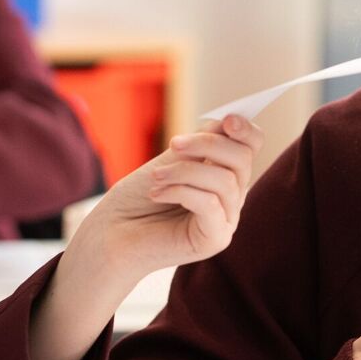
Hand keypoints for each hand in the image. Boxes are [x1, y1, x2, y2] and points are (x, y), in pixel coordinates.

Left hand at [27, 117, 262, 359]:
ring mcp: (226, 221)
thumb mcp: (169, 162)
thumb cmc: (136, 199)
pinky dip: (181, 191)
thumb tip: (226, 122)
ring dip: (185, 171)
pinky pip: (210, 204)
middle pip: (242, 159)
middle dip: (207, 144)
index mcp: (222, 174)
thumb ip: (199, 146)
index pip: (250, 146)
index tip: (224, 119)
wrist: (110, 236)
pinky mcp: (214, 240)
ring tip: (156, 178)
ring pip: (225, 181)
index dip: (244, 129)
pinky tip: (157, 194)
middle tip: (173, 144)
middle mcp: (231, 198)